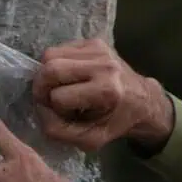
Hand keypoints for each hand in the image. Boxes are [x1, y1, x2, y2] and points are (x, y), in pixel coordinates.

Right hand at [32, 38, 172, 151]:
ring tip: (61, 86)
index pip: (58, 97)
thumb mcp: (90, 140)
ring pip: (50, 54)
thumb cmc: (115, 122)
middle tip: (47, 98)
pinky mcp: (95, 41)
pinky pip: (59, 48)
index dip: (54, 108)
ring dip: (48, 74)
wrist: (142, 100)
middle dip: (42, 87)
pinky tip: (70, 76)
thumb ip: (59, 130)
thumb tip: (39, 108)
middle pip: (51, 69)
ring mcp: (99, 49)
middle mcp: (104, 66)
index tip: (63, 113)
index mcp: (106, 91)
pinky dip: (57, 63)